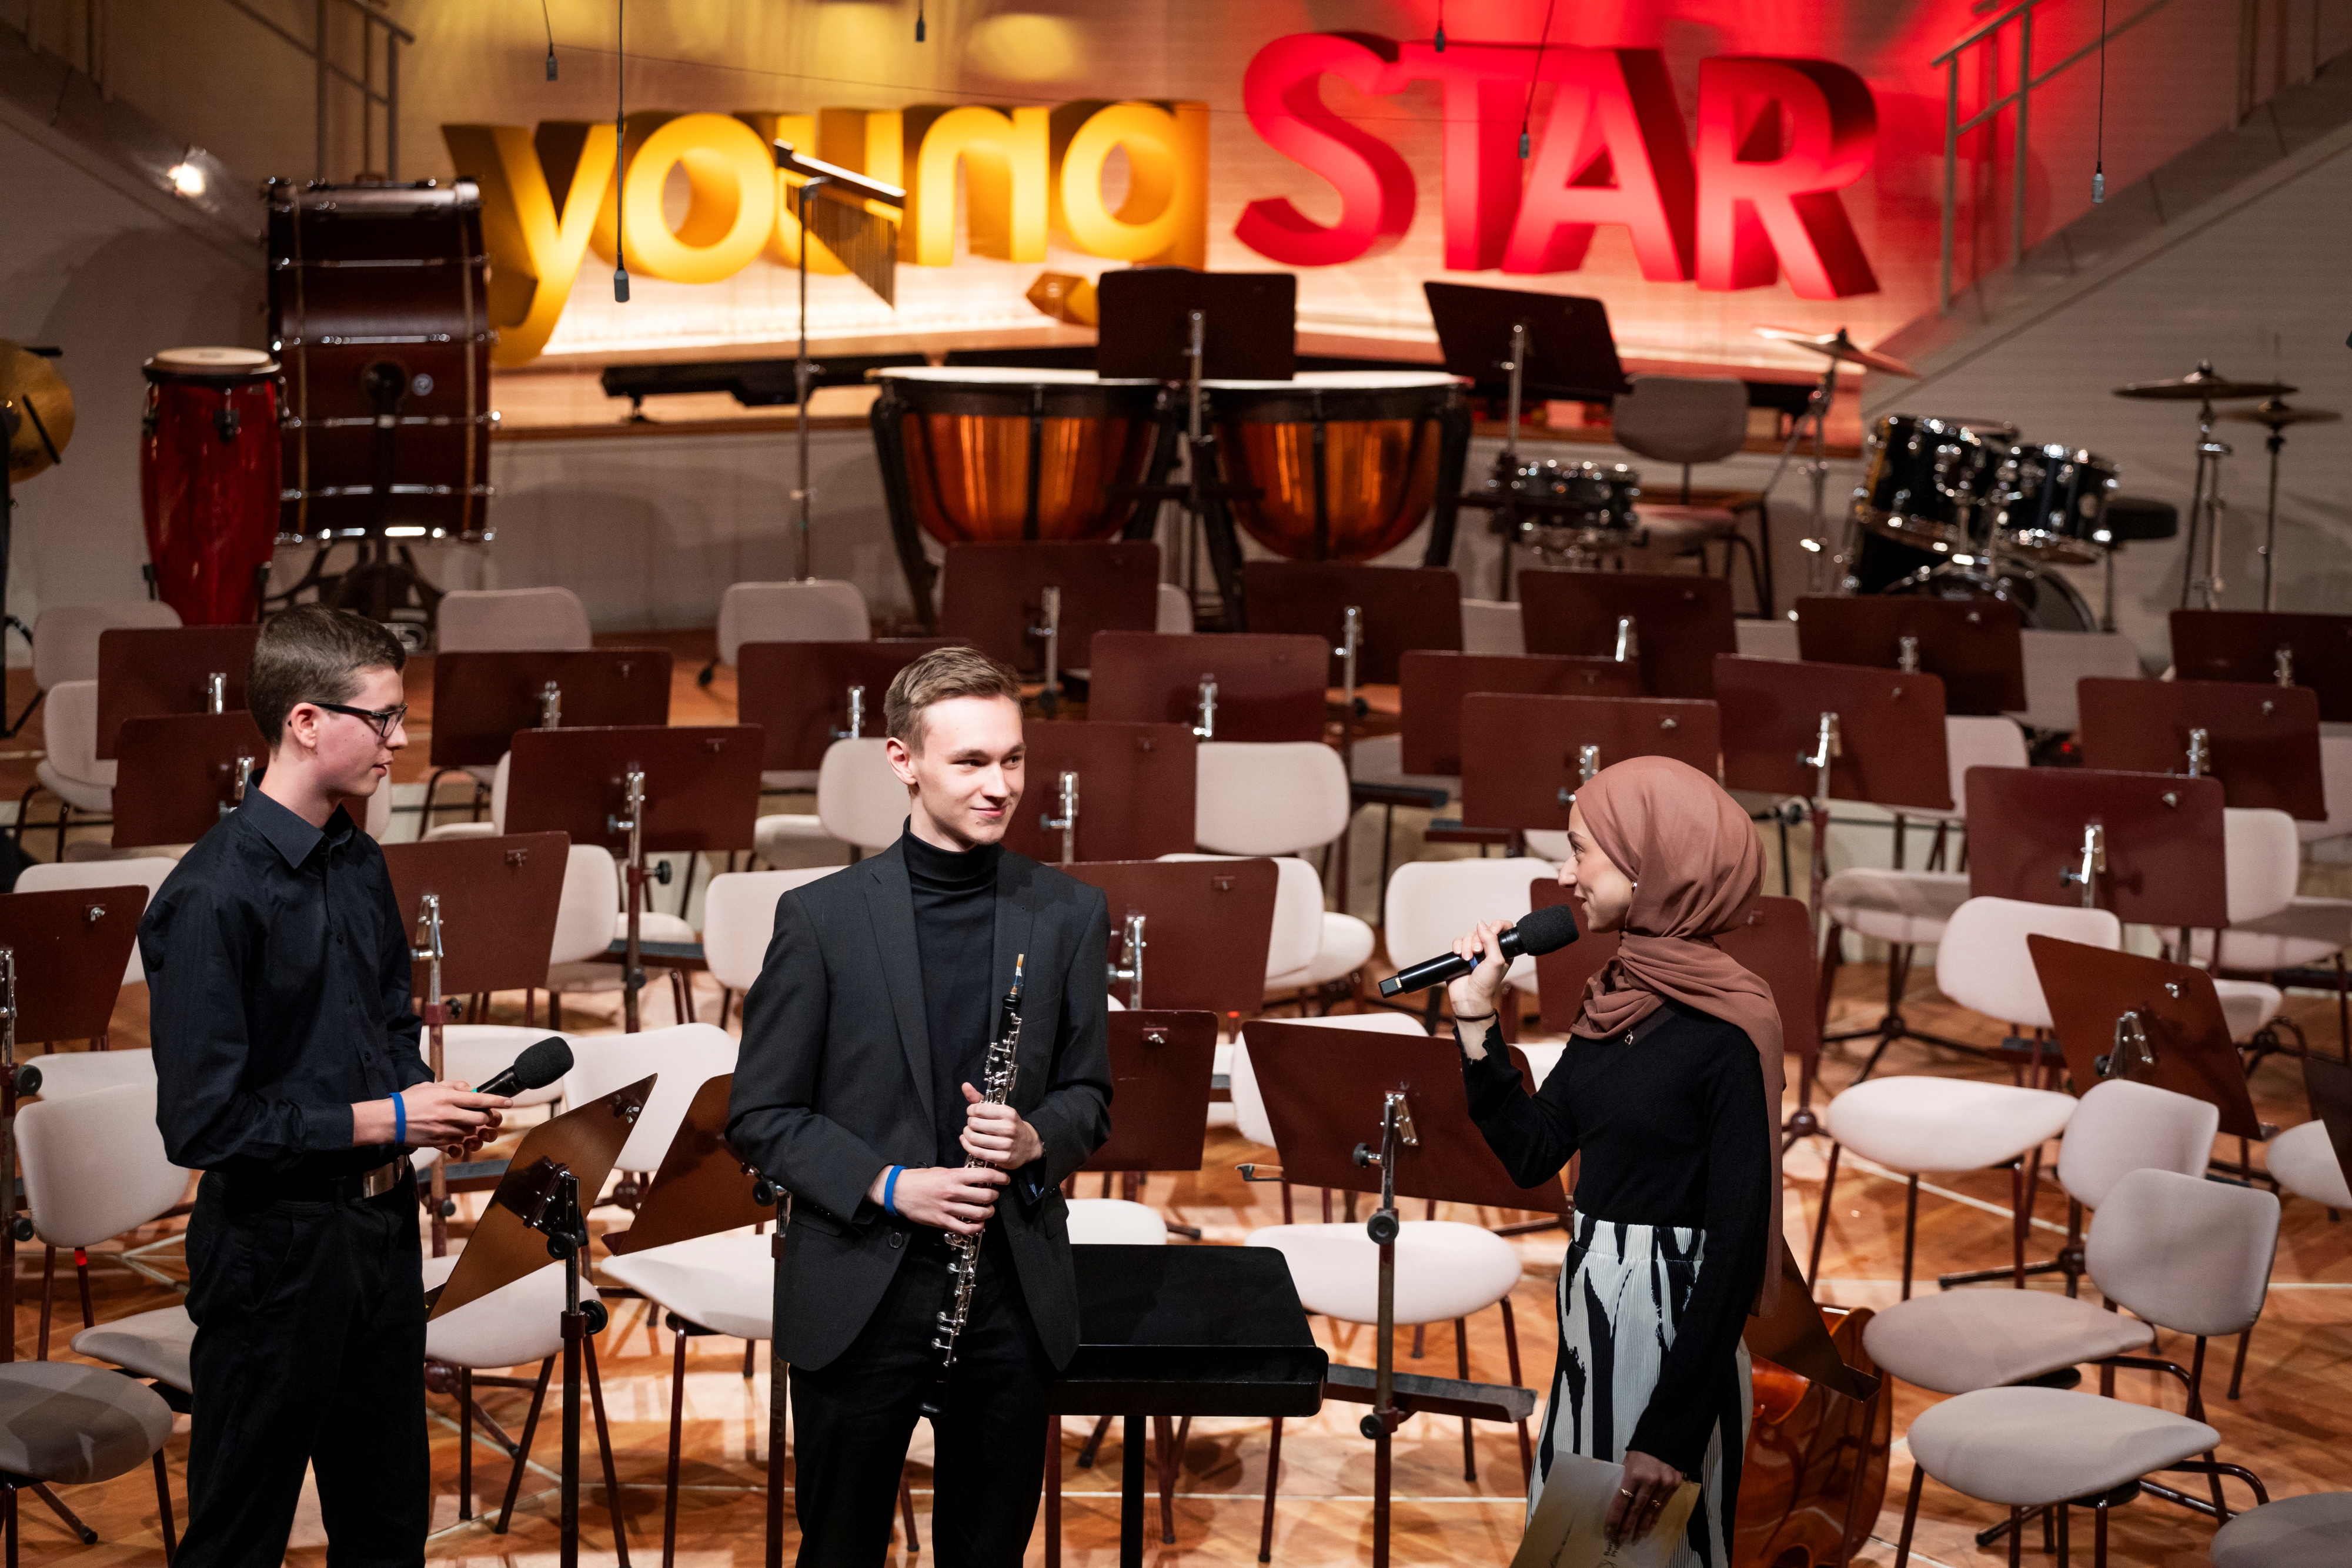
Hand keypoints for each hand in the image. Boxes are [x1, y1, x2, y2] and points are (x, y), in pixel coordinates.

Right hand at [400, 1081, 506, 1157]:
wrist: (389, 1120)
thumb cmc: (409, 1101)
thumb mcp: (430, 1086)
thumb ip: (453, 1086)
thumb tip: (470, 1088)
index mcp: (447, 1098)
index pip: (479, 1099)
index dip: (497, 1101)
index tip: (509, 1101)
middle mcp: (448, 1115)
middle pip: (480, 1120)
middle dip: (487, 1118)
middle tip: (484, 1114)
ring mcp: (444, 1131)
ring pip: (471, 1133)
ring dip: (473, 1129)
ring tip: (466, 1124)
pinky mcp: (438, 1143)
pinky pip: (458, 1146)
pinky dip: (461, 1142)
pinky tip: (457, 1136)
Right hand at [877, 1164, 1007, 1234]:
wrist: (899, 1191)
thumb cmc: (920, 1179)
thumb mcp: (942, 1171)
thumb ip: (960, 1174)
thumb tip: (979, 1177)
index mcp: (954, 1176)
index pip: (985, 1176)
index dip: (1000, 1177)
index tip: (1005, 1179)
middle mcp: (953, 1192)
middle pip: (986, 1196)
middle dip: (995, 1196)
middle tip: (994, 1194)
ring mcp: (948, 1208)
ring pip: (979, 1214)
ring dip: (988, 1212)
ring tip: (987, 1209)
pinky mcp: (942, 1221)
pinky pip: (966, 1229)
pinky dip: (977, 1228)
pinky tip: (979, 1224)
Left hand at [959, 1084, 1043, 1169]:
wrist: (1028, 1145)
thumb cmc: (1009, 1124)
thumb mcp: (998, 1109)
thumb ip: (979, 1099)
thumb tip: (965, 1085)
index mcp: (1008, 1113)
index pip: (978, 1110)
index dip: (971, 1111)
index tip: (972, 1113)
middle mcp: (1008, 1128)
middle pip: (974, 1124)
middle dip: (969, 1123)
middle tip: (972, 1124)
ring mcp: (1006, 1144)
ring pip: (974, 1139)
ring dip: (967, 1135)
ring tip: (969, 1133)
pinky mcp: (1003, 1158)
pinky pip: (977, 1152)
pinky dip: (968, 1146)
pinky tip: (968, 1142)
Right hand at [1445, 919, 1510, 1030]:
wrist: (1469, 998)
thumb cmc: (1486, 984)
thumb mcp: (1496, 961)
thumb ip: (1492, 940)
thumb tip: (1482, 924)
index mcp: (1502, 950)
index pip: (1503, 929)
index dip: (1497, 925)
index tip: (1493, 930)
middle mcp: (1488, 949)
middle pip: (1482, 931)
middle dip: (1478, 940)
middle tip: (1477, 952)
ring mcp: (1474, 952)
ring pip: (1469, 936)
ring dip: (1467, 945)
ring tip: (1468, 959)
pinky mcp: (1461, 954)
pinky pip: (1458, 942)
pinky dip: (1457, 946)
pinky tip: (1459, 955)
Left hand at [1607, 1450, 1683, 1545]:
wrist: (1667, 1437)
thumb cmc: (1642, 1450)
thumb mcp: (1628, 1461)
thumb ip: (1624, 1479)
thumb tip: (1619, 1499)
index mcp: (1634, 1473)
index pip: (1622, 1501)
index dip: (1615, 1517)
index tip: (1609, 1530)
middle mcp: (1650, 1481)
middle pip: (1636, 1510)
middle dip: (1627, 1526)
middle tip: (1621, 1539)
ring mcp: (1664, 1485)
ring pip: (1650, 1511)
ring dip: (1642, 1527)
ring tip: (1635, 1538)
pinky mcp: (1674, 1486)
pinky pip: (1662, 1507)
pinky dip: (1654, 1519)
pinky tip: (1649, 1528)